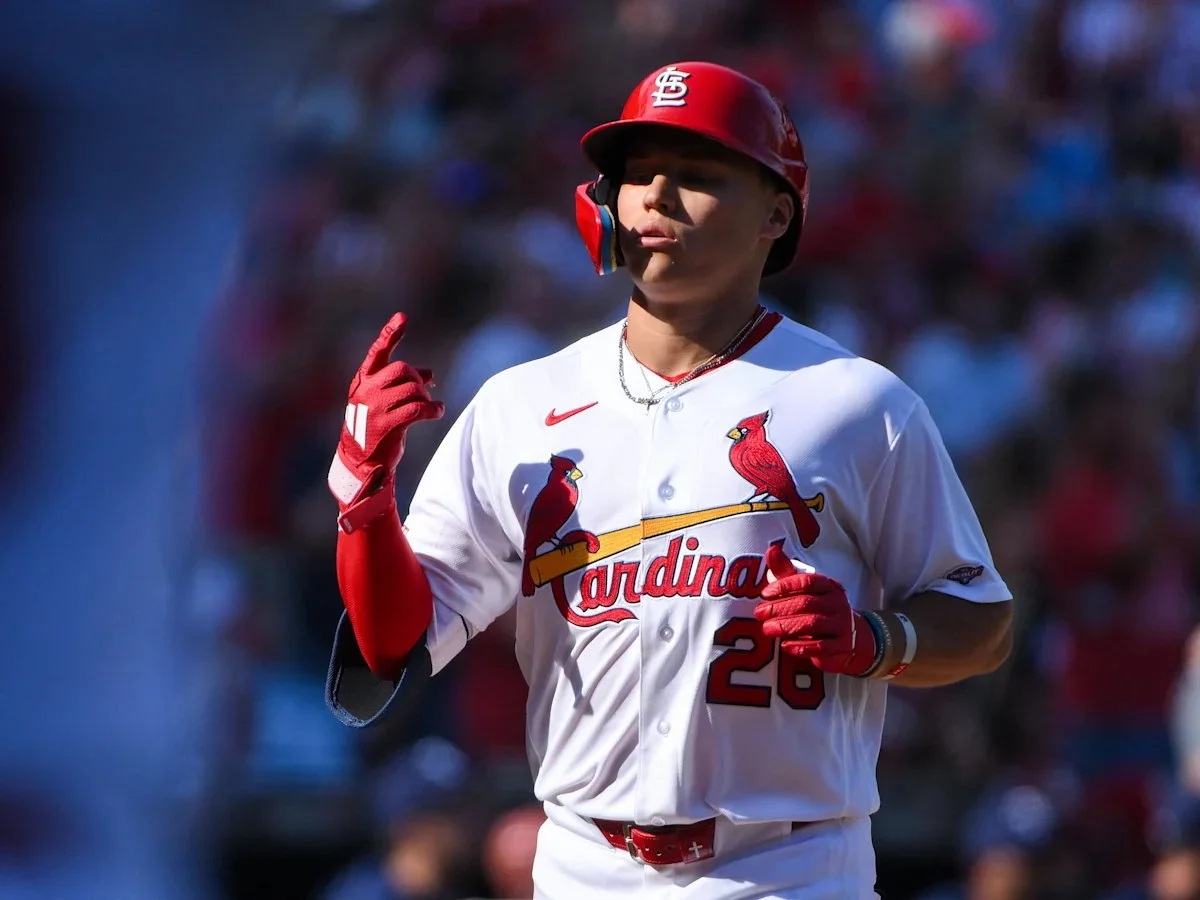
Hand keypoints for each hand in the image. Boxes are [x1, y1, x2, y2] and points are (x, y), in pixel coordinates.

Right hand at [328, 313, 443, 517]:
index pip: (378, 352)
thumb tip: (430, 373)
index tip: (402, 317)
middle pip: (403, 370)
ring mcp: (374, 408)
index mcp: (362, 381)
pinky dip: (433, 409)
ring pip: (412, 390)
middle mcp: (365, 391)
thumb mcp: (385, 403)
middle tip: (425, 392)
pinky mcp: (386, 425)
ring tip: (432, 407)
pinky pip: (417, 409)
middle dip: (418, 380)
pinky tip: (438, 412)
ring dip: (426, 398)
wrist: (361, 463)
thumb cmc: (376, 429)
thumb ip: (404, 384)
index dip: (390, 334)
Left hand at [753, 541, 878, 676]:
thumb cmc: (821, 609)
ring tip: (767, 629)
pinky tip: (785, 646)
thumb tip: (771, 549)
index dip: (785, 585)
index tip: (765, 593)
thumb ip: (787, 572)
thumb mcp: (805, 590)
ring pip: (813, 624)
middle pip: (807, 603)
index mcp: (828, 586)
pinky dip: (801, 646)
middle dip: (780, 608)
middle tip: (759, 614)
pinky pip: (821, 646)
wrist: (855, 638)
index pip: (807, 581)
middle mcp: (837, 603)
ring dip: (787, 626)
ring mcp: (842, 625)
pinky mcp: (842, 646)